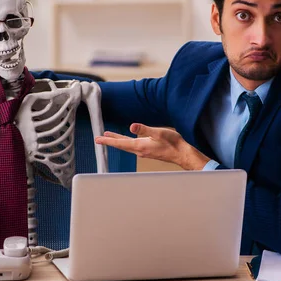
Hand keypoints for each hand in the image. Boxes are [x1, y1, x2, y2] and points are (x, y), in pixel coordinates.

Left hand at [95, 123, 209, 169]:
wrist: (182, 154)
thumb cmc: (172, 143)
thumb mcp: (159, 133)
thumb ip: (145, 129)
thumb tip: (131, 127)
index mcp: (140, 145)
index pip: (120, 143)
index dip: (108, 141)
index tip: (98, 139)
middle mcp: (140, 150)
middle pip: (121, 145)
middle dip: (110, 141)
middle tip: (99, 139)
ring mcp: (144, 152)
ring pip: (127, 146)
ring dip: (118, 141)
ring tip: (110, 137)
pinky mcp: (149, 151)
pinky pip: (133, 147)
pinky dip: (126, 143)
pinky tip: (127, 141)